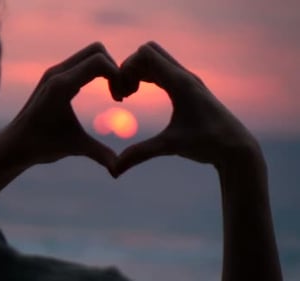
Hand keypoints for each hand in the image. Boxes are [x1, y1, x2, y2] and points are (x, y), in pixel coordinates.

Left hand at [6, 42, 119, 171]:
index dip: (117, 76)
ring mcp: (54, 72)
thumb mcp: (74, 147)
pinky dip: (97, 71)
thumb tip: (119, 169)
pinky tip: (101, 92)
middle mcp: (56, 73)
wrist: (14, 145)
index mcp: (61, 86)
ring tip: (114, 95)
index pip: (98, 62)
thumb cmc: (41, 146)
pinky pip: (82, 62)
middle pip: (97, 50)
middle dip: (115, 68)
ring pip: (90, 53)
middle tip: (119, 95)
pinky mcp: (54, 75)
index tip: (120, 99)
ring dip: (107, 69)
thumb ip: (99, 154)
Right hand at [114, 42, 260, 175]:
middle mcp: (184, 76)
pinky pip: (161, 69)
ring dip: (137, 71)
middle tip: (123, 93)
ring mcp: (187, 79)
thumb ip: (140, 154)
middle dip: (129, 67)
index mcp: (180, 83)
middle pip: (147, 51)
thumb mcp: (170, 147)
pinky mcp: (187, 87)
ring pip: (154, 59)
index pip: (145, 54)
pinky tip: (138, 94)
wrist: (236, 148)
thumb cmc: (207, 145)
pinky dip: (145, 76)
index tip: (121, 95)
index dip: (125, 69)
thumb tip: (113, 170)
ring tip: (128, 95)